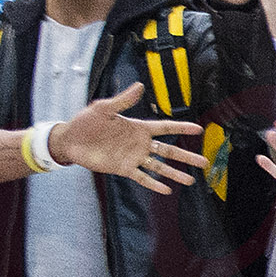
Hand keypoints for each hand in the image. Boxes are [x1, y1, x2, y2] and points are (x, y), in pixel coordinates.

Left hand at [50, 84, 207, 192]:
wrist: (71, 140)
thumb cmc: (86, 122)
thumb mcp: (104, 108)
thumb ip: (123, 100)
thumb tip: (140, 86)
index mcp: (138, 127)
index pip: (165, 128)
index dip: (182, 128)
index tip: (199, 129)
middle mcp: (140, 143)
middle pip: (169, 151)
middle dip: (187, 157)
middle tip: (204, 162)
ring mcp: (133, 157)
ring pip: (159, 166)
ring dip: (175, 173)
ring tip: (191, 180)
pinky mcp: (123, 169)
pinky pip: (142, 177)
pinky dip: (154, 184)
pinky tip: (167, 190)